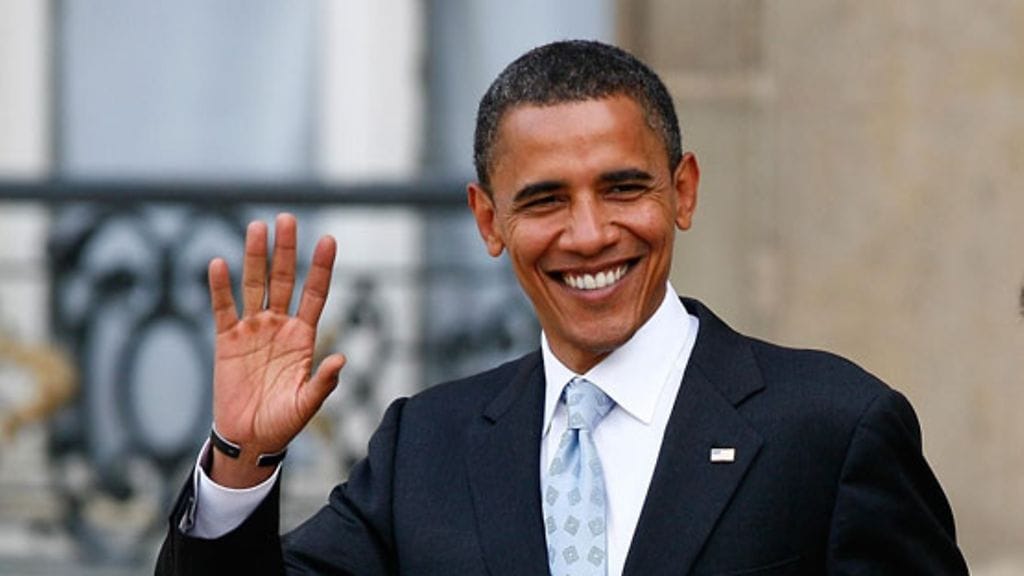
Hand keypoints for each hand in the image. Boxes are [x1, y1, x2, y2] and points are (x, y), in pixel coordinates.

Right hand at [207, 213, 345, 486]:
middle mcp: (279, 326)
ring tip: (257, 228)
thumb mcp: (307, 405)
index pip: (315, 293)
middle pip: (283, 280)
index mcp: (304, 337)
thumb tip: (341, 359)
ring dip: (255, 257)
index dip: (321, 267)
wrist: (249, 439)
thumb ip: (323, 383)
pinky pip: (222, 309)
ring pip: (253, 286)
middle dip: (286, 250)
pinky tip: (218, 264)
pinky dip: (219, 287)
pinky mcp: (226, 340)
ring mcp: (252, 330)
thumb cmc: (283, 423)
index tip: (328, 239)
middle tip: (286, 219)